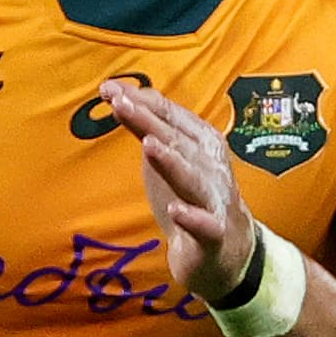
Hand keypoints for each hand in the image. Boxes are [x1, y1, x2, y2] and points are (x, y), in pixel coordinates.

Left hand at [101, 79, 259, 301]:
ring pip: (191, 178)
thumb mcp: (167, 156)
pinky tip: (176, 210)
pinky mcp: (212, 235)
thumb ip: (146, 126)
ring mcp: (213, 200)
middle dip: (149, 121)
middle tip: (120, 103)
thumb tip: (119, 92)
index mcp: (201, 142)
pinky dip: (192, 218)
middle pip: (177, 141)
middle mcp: (210, 166)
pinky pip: (204, 226)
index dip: (140, 102)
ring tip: (149, 146)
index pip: (169, 116)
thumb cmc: (191, 193)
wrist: (226, 247)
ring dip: (172, 162)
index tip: (108, 89)